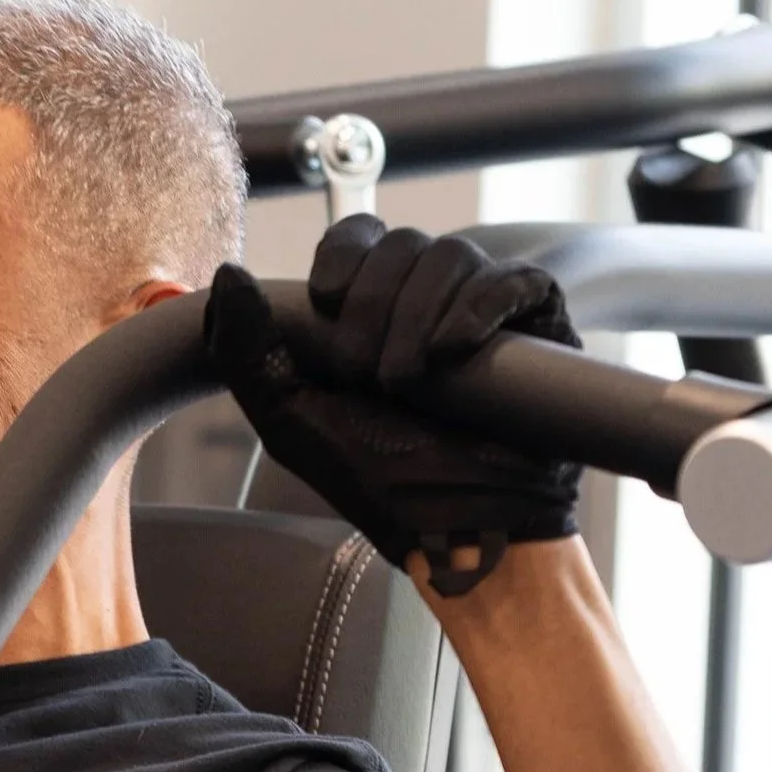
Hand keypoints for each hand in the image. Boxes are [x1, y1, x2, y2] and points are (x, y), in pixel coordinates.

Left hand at [206, 218, 581, 591]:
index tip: (327, 300)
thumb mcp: (292, 423)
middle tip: (369, 375)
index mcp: (374, 315)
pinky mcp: (540, 328)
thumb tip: (231, 274)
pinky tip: (453, 353)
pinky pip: (516, 282)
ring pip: (453, 256)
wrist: (460, 534)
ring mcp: (487, 313)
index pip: (360, 238)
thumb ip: (246, 352)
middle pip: (404, 242)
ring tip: (408, 383)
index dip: (343, 255)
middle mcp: (431, 305)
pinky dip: (478, 308)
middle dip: (375, 304)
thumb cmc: (382, 488)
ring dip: (418, 316)